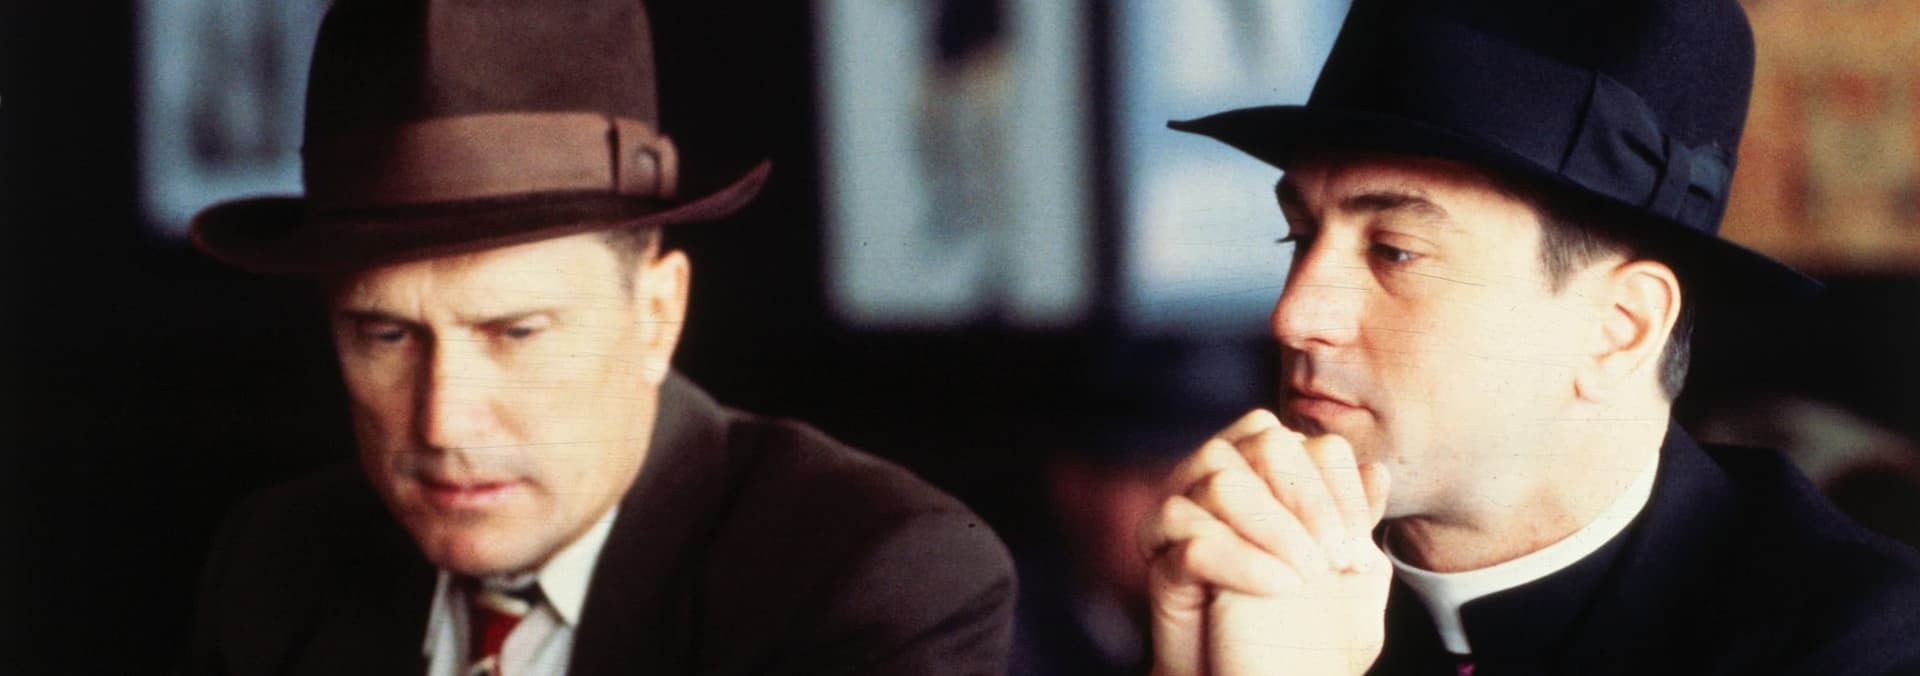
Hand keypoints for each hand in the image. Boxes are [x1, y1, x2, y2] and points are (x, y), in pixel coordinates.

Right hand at [1140, 409, 1391, 675]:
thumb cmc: (1304, 635)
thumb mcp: (1348, 577)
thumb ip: (1358, 521)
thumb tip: (1378, 471)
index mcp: (1269, 479)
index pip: (1303, 442)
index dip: (1337, 484)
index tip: (1360, 543)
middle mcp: (1225, 483)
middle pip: (1261, 441)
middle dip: (1309, 497)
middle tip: (1336, 558)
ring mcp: (1188, 513)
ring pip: (1222, 479)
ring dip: (1275, 527)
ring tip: (1307, 578)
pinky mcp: (1161, 556)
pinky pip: (1191, 536)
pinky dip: (1242, 559)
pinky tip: (1279, 588)